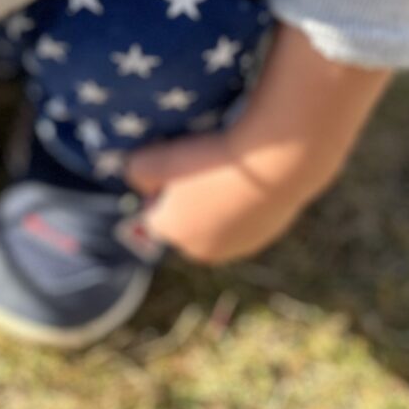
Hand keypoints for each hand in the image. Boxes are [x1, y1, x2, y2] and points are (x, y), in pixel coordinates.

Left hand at [125, 128, 319, 265]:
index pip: (153, 213)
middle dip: (187, 200)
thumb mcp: (150, 158)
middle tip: (199, 166)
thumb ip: (136, 173)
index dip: (158, 187)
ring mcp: (239, 246)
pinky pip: (245, 217)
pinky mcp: (268, 235)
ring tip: (226, 170)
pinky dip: (244, 201)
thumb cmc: (208, 160)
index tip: (171, 164)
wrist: (272, 163)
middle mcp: (204, 250)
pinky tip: (248, 178)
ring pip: (217, 221)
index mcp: (173, 235)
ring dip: (217, 202)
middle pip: (186, 222)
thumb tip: (143, 182)